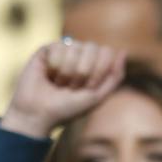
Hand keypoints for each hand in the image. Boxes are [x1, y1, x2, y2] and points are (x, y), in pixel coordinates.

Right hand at [0, 39, 126, 138]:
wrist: (38, 115)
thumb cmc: (67, 109)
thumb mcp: (97, 97)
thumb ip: (114, 76)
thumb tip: (123, 51)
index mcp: (93, 64)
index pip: (105, 51)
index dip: (98, 71)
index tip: (87, 88)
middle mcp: (79, 55)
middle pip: (92, 47)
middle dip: (83, 72)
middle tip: (70, 87)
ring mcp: (62, 51)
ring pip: (74, 48)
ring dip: (67, 72)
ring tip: (57, 83)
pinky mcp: (45, 50)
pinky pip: (58, 47)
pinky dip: (54, 66)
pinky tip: (47, 75)